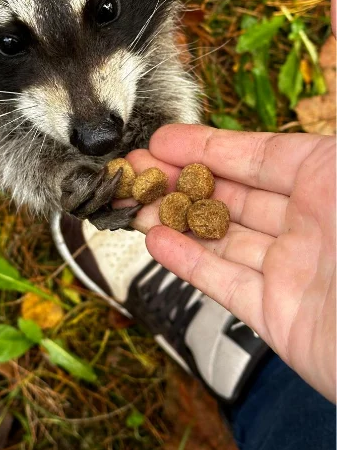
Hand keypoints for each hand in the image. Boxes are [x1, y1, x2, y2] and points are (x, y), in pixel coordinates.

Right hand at [127, 124, 335, 402]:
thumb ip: (293, 157)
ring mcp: (294, 271)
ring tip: (133, 204)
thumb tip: (257, 134)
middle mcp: (315, 226)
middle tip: (135, 170)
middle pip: (234, 195)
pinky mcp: (277, 315)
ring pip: (220, 237)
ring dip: (173, 218)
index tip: (163, 140)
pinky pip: (222, 282)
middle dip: (180, 179)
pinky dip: (186, 261)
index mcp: (334, 184)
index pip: (261, 157)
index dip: (208, 147)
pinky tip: (156, 241)